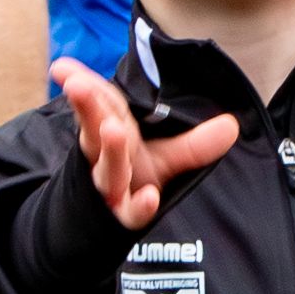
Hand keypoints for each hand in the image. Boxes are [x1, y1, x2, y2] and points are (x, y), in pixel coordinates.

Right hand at [49, 55, 240, 226]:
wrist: (112, 224)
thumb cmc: (135, 180)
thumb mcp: (165, 158)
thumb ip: (195, 143)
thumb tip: (232, 125)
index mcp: (113, 135)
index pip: (100, 105)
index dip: (84, 85)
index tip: (62, 69)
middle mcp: (105, 158)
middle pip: (94, 131)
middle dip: (87, 108)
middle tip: (77, 87)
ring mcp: (110, 188)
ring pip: (107, 169)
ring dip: (110, 149)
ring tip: (113, 129)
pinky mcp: (119, 217)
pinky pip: (129, 212)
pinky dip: (139, 205)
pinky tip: (149, 198)